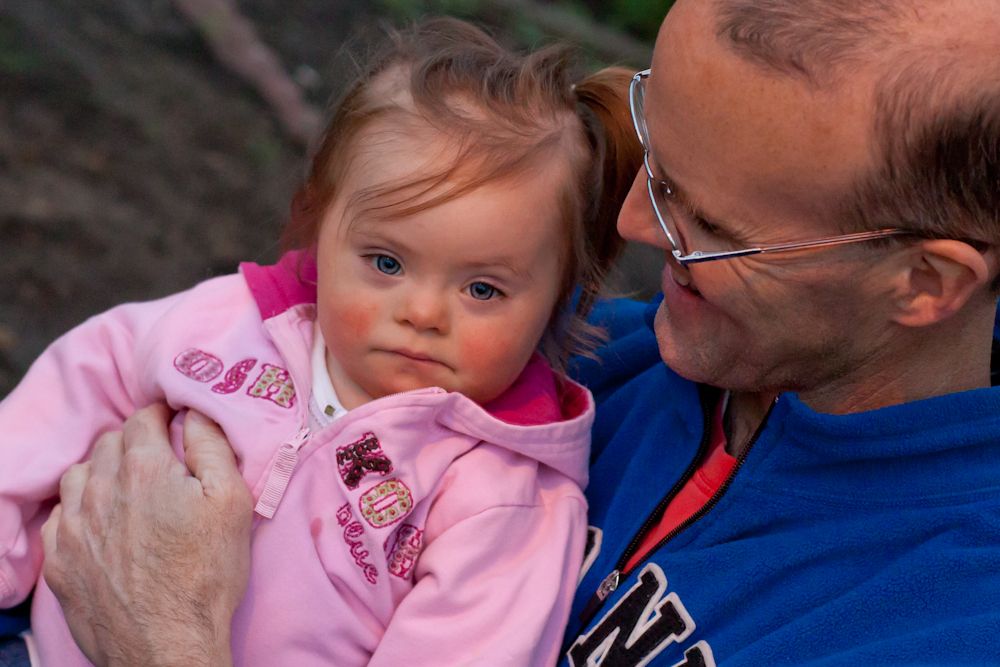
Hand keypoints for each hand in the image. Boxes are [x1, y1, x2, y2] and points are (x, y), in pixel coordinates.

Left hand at [41, 404, 252, 666]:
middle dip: (134, 442)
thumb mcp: (231, 501)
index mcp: (144, 468)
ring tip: (128, 489)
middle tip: (159, 459)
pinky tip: (102, 523)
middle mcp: (100, 489)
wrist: (167, 645)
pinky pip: (60, 516)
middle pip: (109, 442)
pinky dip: (80, 509)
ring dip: (102, 472)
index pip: (144, 418)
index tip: (175, 423)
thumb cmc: (208, 574)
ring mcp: (73, 526)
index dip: (163, 415)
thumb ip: (212, 446)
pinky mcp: (59, 560)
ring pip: (79, 475)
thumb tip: (196, 411)